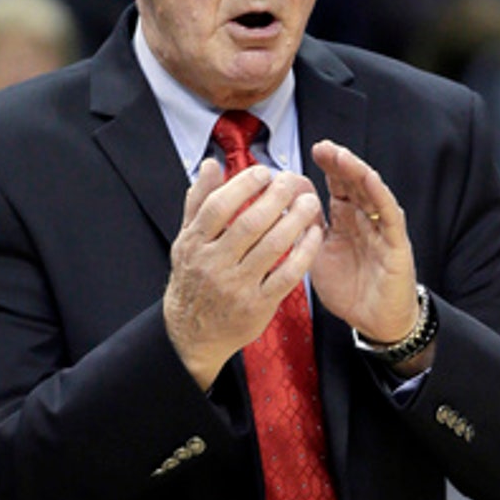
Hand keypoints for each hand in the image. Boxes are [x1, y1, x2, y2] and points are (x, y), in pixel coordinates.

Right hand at [163, 159, 323, 388]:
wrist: (192, 334)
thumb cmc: (193, 280)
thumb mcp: (186, 240)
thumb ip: (199, 201)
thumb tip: (211, 164)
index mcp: (194, 244)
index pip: (218, 207)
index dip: (243, 186)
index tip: (264, 174)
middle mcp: (214, 264)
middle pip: (250, 224)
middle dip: (276, 197)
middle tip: (293, 181)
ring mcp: (237, 286)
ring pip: (272, 246)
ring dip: (295, 220)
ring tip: (309, 202)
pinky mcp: (258, 305)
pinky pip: (287, 275)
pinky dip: (304, 253)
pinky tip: (314, 235)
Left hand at [309, 140, 419, 347]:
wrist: (373, 322)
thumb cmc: (349, 290)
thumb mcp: (317, 255)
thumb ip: (306, 227)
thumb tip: (287, 197)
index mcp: (346, 221)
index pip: (338, 187)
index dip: (327, 168)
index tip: (312, 151)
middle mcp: (366, 220)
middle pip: (354, 184)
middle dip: (340, 164)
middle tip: (323, 147)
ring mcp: (382, 230)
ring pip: (372, 193)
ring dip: (357, 173)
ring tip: (341, 156)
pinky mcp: (396, 244)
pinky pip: (390, 216)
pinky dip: (379, 195)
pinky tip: (369, 178)